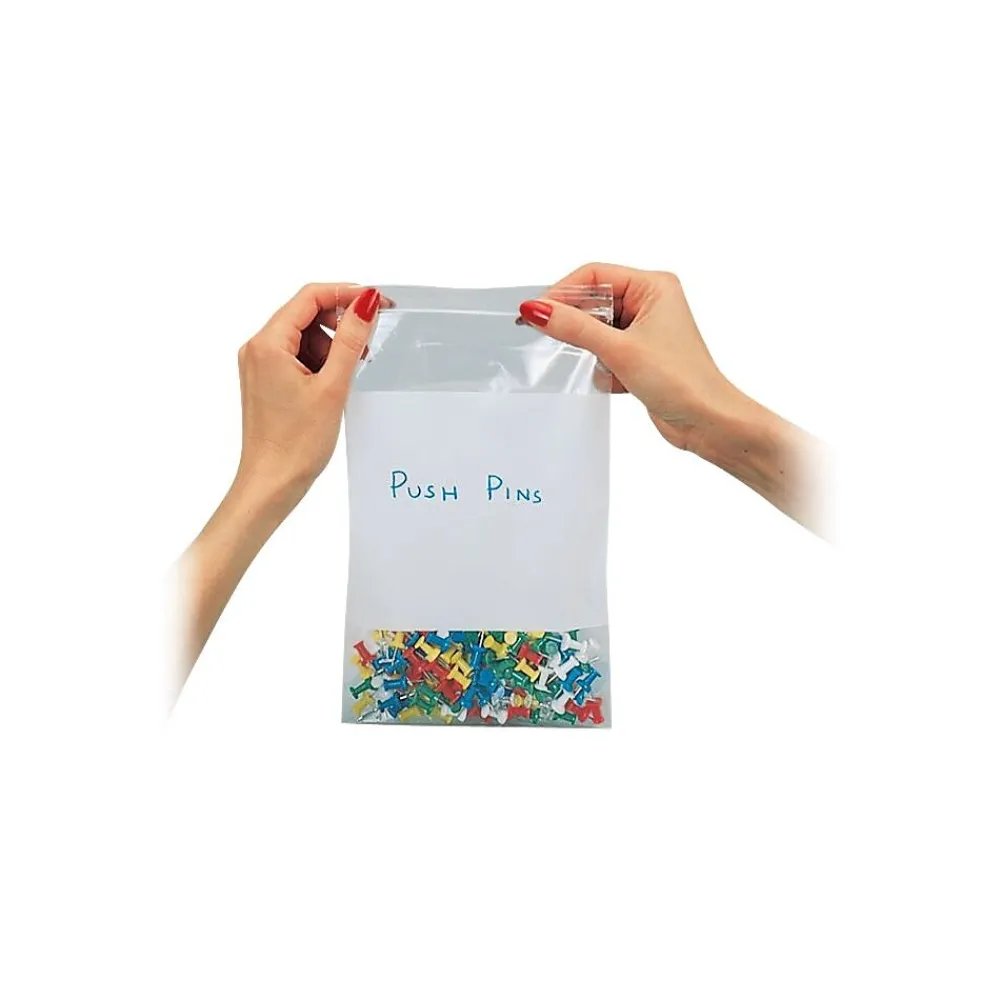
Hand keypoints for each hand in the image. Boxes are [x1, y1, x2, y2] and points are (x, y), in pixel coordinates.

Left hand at [175, 283, 381, 696]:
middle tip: (371, 341)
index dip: (346, 294)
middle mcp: (257, 348)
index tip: (377, 303)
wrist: (270, 485)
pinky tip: (337, 382)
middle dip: (341, 321)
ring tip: (353, 369)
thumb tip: (366, 303)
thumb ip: (351, 340)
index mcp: (267, 344)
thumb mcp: (332, 387)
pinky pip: (297, 355)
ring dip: (333, 343)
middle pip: (306, 312)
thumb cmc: (295, 445)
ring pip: (304, 334)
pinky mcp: (267, 381)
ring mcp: (260, 365)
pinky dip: (321, 360)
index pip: (310, 296)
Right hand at [519, 263, 826, 533]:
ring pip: (596, 329)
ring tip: (606, 366)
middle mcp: (651, 302)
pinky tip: (617, 381)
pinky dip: (603, 366)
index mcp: (653, 286)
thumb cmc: (682, 381)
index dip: (562, 292)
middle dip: (578, 325)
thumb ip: (574, 328)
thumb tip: (537, 310)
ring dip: (593, 350)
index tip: (536, 312)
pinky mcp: (640, 355)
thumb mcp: (619, 350)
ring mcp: (645, 329)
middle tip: (552, 339)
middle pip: (593, 301)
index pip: (594, 275)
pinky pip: (604, 351)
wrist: (708, 421)